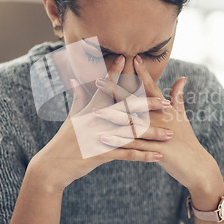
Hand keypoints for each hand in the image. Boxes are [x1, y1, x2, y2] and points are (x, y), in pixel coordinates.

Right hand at [28, 55, 173, 193]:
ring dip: (153, 134)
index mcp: (90, 109)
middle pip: (125, 109)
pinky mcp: (100, 154)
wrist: (53, 165)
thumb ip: (78, 98)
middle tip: (167, 104)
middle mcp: (95, 120)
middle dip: (148, 106)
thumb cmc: (64, 140)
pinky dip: (143, 155)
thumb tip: (75, 79)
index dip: (115, 72)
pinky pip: (126, 154)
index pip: (105, 87)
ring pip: (131, 133)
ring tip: (170, 134)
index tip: (127, 58)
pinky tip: (158, 156)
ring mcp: (98, 137)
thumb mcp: (71, 117)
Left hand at [94, 55, 219, 191]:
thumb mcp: (182, 116)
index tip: (131, 58)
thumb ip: (178, 96)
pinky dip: (118, 142)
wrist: (196, 165)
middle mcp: (160, 118)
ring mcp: (158, 134)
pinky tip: (104, 139)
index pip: (151, 87)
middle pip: (135, 102)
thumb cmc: (187, 139)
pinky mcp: (155, 151)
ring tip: (95, 112)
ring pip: (131, 124)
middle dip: (115, 91)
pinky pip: (133, 146)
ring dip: (112, 117)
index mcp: (165, 109)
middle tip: (98, 80)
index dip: (142, 73)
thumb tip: (182, 77)